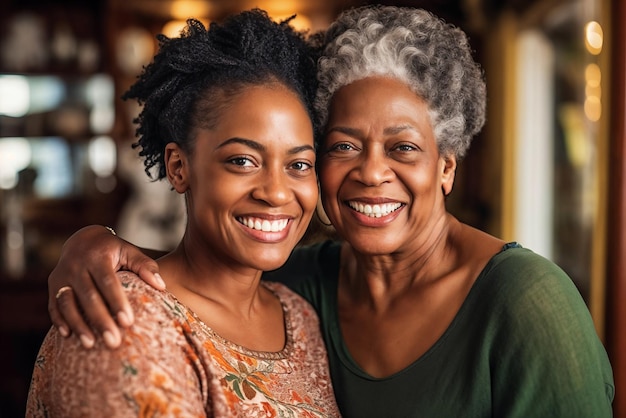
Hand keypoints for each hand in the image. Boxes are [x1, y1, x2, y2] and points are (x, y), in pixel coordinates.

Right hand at [48, 225, 164, 348]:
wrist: (82, 239)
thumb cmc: (112, 250)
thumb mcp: (129, 251)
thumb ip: (145, 266)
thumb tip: (161, 286)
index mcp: (98, 257)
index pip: (108, 282)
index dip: (117, 302)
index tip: (128, 322)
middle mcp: (77, 266)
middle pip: (88, 296)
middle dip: (100, 320)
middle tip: (113, 342)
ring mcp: (62, 276)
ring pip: (67, 302)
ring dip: (78, 324)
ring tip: (90, 344)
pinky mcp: (52, 285)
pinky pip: (53, 305)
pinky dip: (59, 320)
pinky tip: (68, 336)